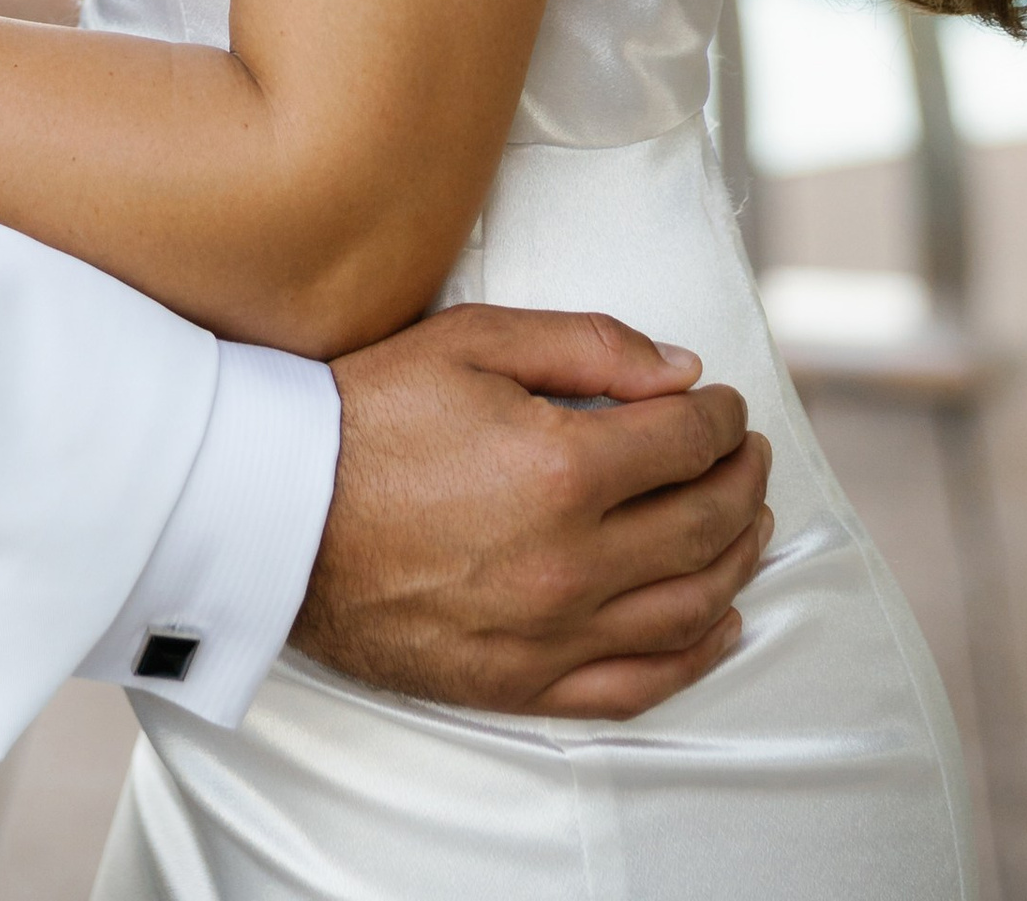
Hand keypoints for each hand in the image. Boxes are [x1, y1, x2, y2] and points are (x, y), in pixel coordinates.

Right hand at [295, 303, 771, 717]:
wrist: (277, 511)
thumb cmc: (367, 414)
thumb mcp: (472, 341)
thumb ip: (587, 344)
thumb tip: (682, 370)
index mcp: (564, 468)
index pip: (688, 442)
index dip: (720, 417)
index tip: (722, 404)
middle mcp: (574, 561)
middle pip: (704, 525)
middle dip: (741, 481)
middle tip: (746, 454)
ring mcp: (552, 633)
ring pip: (689, 607)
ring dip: (736, 561)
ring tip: (748, 526)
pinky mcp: (523, 682)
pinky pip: (639, 684)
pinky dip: (696, 654)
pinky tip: (720, 624)